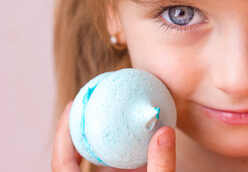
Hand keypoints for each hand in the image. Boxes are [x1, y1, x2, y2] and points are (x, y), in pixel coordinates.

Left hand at [51, 101, 175, 171]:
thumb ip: (162, 165)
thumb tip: (165, 130)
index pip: (63, 164)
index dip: (63, 133)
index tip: (74, 106)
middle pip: (73, 158)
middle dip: (79, 127)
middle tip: (89, 100)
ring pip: (91, 161)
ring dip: (97, 136)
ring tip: (106, 110)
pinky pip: (108, 165)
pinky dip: (114, 148)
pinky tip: (127, 135)